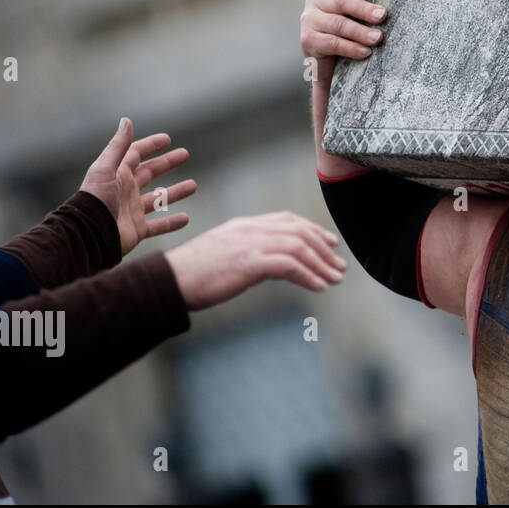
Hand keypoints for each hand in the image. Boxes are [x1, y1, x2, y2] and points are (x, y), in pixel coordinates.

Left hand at [79, 118, 195, 255]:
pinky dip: (172, 223)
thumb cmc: (95, 200)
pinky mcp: (137, 230)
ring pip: (158, 199)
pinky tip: (186, 219)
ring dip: (176, 192)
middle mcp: (125, 191)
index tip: (167, 139)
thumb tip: (127, 120)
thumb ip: (117, 146)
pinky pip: (158, 226)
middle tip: (184, 155)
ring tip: (194, 185)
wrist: (88, 235)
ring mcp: (132, 210)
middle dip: (167, 163)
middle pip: (149, 173)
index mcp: (117, 175)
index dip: (150, 145)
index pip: (135, 154)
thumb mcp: (105, 169)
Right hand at [163, 212, 346, 310]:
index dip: (313, 230)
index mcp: (246, 225)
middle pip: (299, 232)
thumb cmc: (194, 273)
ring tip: (335, 279)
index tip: (330, 243)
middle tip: (340, 266)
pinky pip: (289, 266)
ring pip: (299, 247)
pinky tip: (319, 287)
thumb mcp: (226, 254)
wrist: (168, 280)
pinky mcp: (248, 262)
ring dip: (321, 265)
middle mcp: (251, 229)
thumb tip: (273, 265)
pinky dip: (308, 276)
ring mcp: (250, 244)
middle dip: (324, 249)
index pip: (288, 220)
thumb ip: (250, 252)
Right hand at [300, 0, 387, 83]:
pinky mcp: (307, 40)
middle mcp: (318, 1)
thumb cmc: (346, 37)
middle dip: (364, 9)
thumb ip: (367, 11)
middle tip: (382, 16)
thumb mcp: (355, 19)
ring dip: (360, 32)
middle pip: (342, 0)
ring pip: (338, 23)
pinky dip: (350, 48)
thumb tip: (391, 11)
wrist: (325, 66)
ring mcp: (310, 20)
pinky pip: (332, 42)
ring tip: (377, 38)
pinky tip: (365, 52)